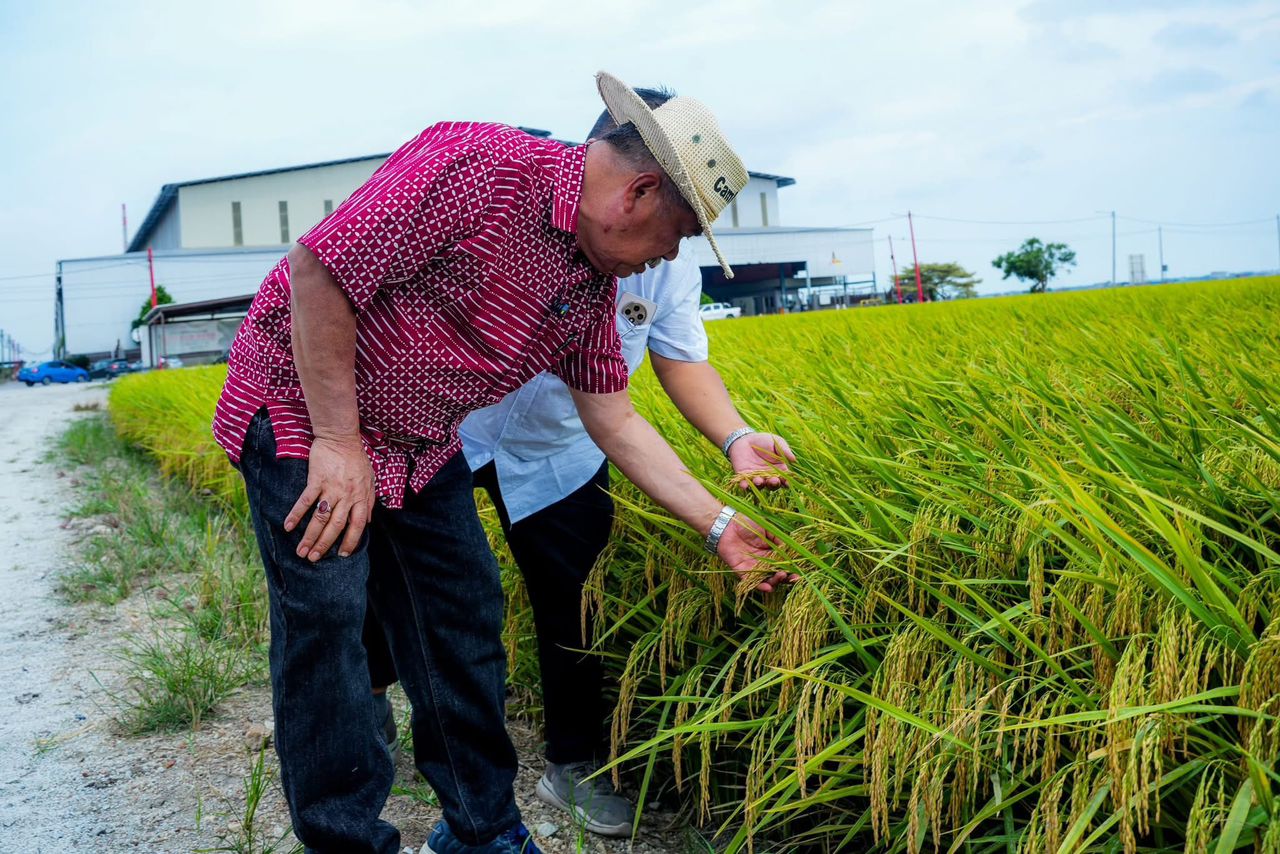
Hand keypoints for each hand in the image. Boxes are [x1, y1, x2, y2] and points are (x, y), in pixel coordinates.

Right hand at [285, 435, 375, 560]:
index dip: (350, 542)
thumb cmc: (356, 459)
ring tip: (301, 551)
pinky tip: (287, 526)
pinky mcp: (316, 480)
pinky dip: (296, 514)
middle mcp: (347, 496)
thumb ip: (369, 501)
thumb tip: (367, 522)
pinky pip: (305, 501)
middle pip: (335, 527)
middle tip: (313, 559)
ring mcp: (331, 489)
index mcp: (360, 497)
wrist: (341, 438)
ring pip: (320, 518)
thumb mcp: (370, 480)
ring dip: (310, 536)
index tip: (343, 555)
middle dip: (324, 545)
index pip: (357, 526)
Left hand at [715, 513, 796, 592]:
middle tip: (793, 577)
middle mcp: (763, 562)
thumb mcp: (767, 528)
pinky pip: (751, 582)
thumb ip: (778, 540)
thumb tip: (792, 551)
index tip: (800, 572)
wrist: (726, 523)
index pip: (783, 564)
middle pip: (776, 574)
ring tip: (781, 576)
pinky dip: (759, 586)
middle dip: (786, 578)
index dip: (792, 569)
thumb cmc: (747, 523)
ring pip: (766, 580)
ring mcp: (752, 568)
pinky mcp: (741, 571)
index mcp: (770, 552)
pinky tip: (768, 587)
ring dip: (775, 581)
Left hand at [727, 432, 795, 489]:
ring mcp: (756, 478)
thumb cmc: (764, 440)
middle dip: (773, 484)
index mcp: (778, 470)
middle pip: (772, 485)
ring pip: (759, 486)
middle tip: (774, 480)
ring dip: (759, 485)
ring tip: (759, 480)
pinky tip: (744, 485)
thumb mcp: (776, 442)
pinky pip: (745, 484)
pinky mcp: (744, 477)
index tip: (787, 483)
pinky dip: (745, 486)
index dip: (786, 482)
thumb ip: (784, 451)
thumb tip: (793, 459)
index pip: (784, 479)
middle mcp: (768, 476)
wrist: (745, 438)